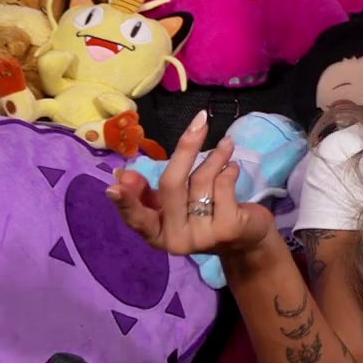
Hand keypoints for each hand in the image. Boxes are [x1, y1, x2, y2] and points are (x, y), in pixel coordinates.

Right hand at [106, 110, 275, 260]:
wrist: (247, 239)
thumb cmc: (204, 216)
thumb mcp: (173, 206)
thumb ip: (147, 193)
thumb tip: (121, 173)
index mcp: (155, 235)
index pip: (136, 218)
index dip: (126, 201)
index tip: (115, 183)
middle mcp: (175, 241)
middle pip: (171, 185)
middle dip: (186, 148)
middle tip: (200, 121)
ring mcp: (202, 237)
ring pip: (202, 179)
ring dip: (216, 156)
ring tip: (225, 146)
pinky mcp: (228, 228)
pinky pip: (224, 184)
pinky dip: (230, 169)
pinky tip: (233, 168)